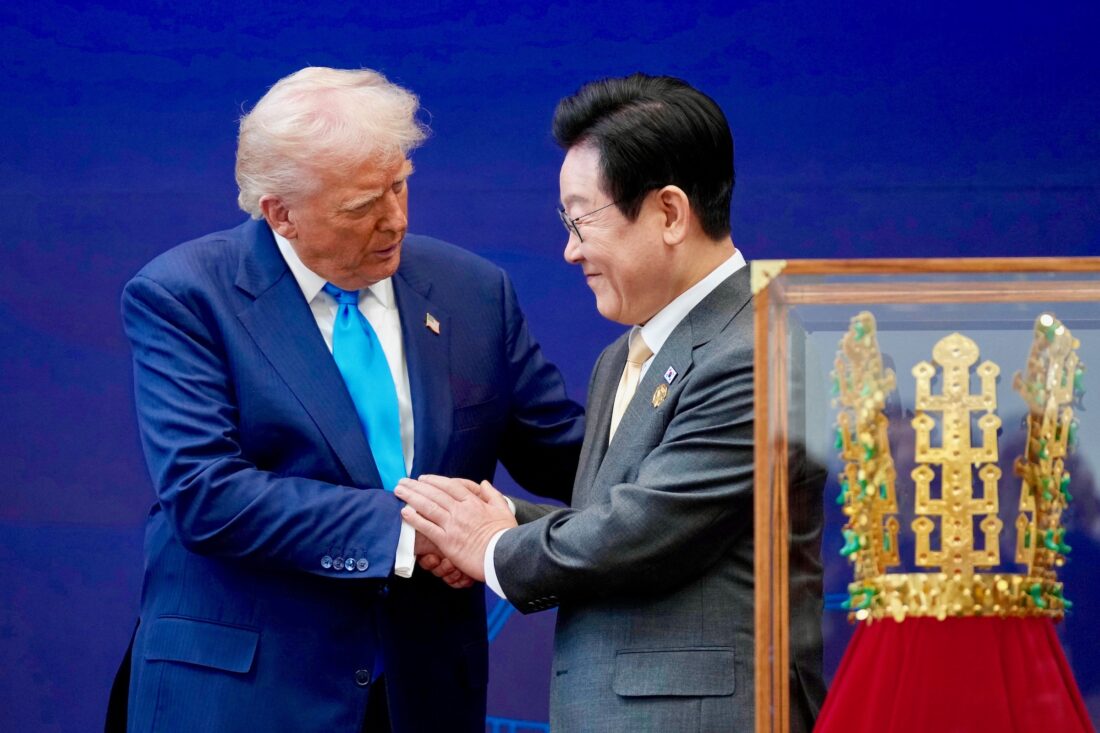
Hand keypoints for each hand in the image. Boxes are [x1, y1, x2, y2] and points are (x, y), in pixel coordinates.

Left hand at [396, 475, 516, 581]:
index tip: (423, 478)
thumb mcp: (504, 510)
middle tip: (403, 481)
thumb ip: (492, 494)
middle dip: (416, 486)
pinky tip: (404, 512)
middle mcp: (461, 511)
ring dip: (411, 497)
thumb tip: (484, 483)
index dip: (434, 480)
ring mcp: (453, 525)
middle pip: (435, 493)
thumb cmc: (506, 535)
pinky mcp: (447, 542)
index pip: (450, 486)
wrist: (504, 557)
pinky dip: (415, 519)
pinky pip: (428, 528)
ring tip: (399, 491)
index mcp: (473, 502)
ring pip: (428, 507)